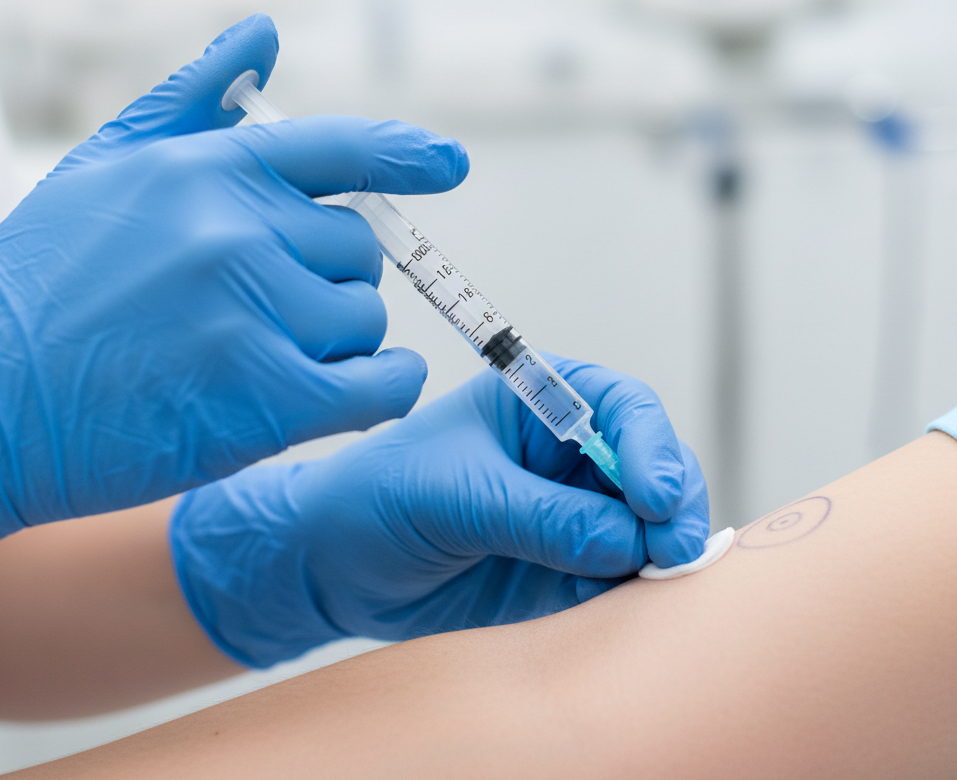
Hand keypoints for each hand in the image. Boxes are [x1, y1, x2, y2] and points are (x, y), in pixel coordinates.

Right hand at [0, 15, 468, 579]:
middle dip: (324, 278)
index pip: (341, 147)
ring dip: (332, 340)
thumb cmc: (38, 284)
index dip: (406, 154)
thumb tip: (261, 32)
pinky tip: (347, 391)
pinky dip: (381, 387)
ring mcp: (256, 313)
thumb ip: (192, 97)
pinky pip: (381, 384)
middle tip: (257, 309)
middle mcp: (240, 230)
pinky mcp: (267, 400)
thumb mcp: (103, 165)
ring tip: (253, 355)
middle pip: (358, 249)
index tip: (447, 164)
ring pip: (364, 318)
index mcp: (209, 168)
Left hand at [170, 357, 708, 666]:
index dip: (650, 446)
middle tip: (673, 552)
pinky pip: (621, 579)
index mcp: (539, 401)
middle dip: (672, 506)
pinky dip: (632, 594)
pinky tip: (619, 608)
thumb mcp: (456, 495)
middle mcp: (566, 453)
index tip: (655, 496)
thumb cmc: (379, 497)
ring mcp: (572, 511)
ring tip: (652, 583)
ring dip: (661, 555)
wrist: (335, 566)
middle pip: (652, 467)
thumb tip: (629, 538)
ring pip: (648, 527)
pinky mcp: (567, 568)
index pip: (621, 407)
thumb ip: (543, 516)